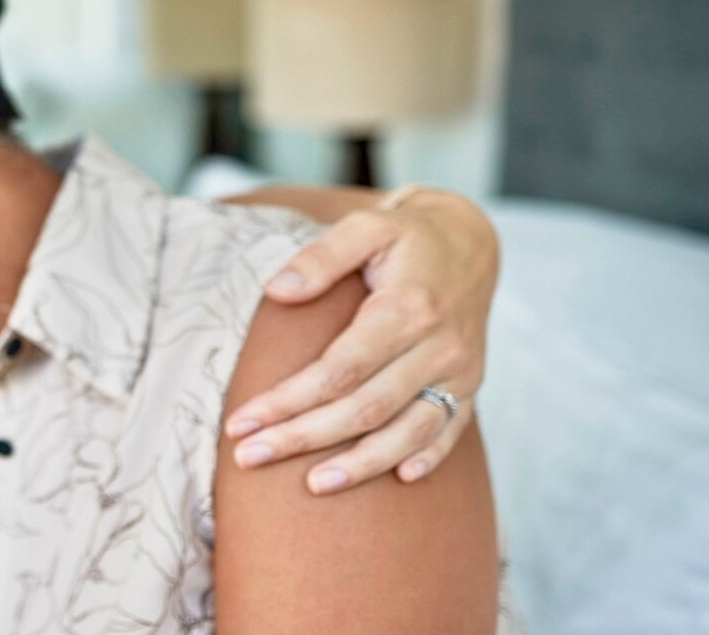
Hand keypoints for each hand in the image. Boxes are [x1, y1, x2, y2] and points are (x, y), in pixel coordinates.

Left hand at [225, 188, 496, 493]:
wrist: (470, 241)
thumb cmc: (405, 235)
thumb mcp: (364, 227)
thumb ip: (320, 256)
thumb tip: (277, 290)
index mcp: (408, 308)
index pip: (339, 369)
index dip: (288, 400)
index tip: (242, 421)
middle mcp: (439, 346)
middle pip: (366, 407)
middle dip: (304, 437)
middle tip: (250, 456)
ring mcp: (460, 370)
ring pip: (409, 430)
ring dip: (362, 464)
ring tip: (312, 486)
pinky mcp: (471, 384)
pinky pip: (451, 431)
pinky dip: (426, 457)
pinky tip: (396, 480)